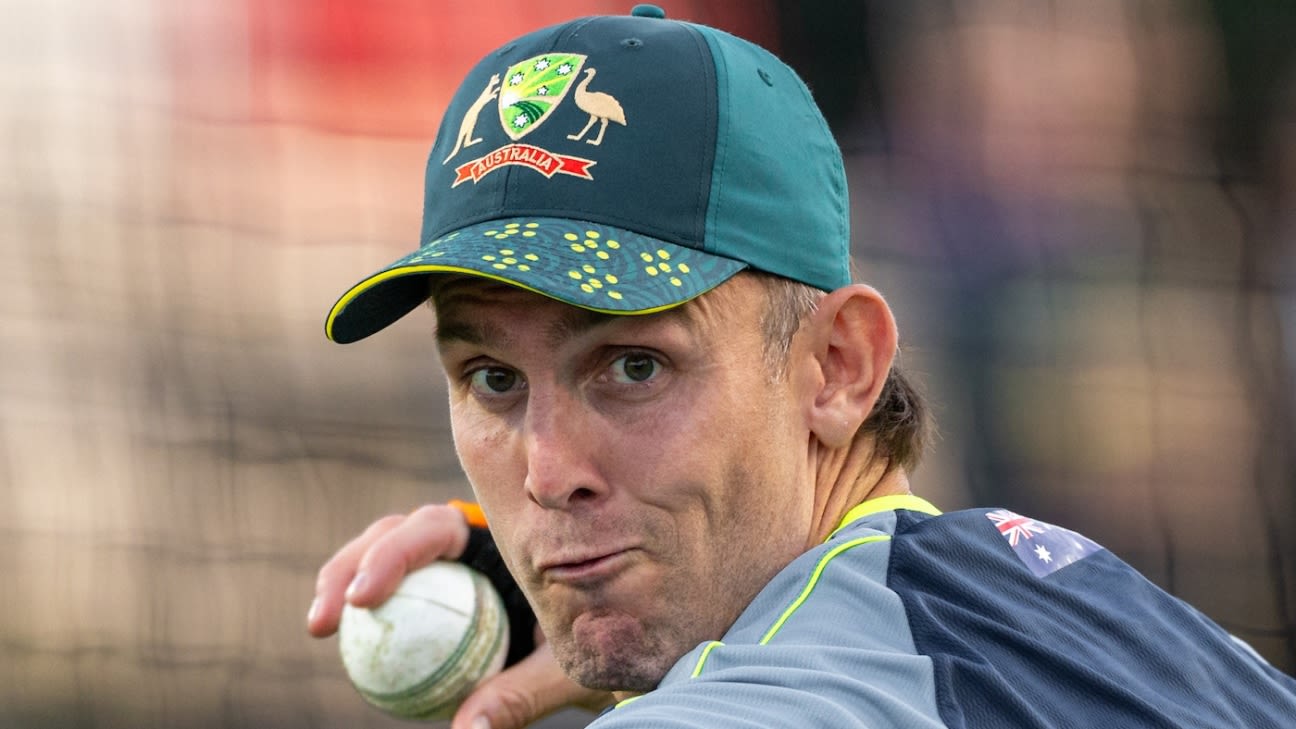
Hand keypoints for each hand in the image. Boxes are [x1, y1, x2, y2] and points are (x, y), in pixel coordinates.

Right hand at [307, 504, 614, 728]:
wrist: (600, 638)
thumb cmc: (590, 641)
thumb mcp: (562, 667)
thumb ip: (518, 693)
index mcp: (500, 532)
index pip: (436, 526)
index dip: (392, 554)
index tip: (363, 597)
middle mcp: (467, 538)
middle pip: (395, 533)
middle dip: (350, 565)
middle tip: (327, 617)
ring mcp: (445, 562)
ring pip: (382, 560)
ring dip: (342, 584)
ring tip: (319, 628)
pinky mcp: (430, 589)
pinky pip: (393, 602)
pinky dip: (366, 621)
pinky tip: (346, 652)